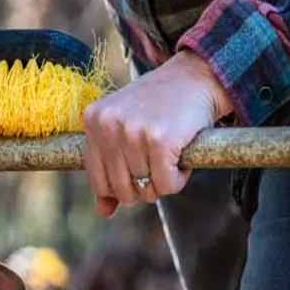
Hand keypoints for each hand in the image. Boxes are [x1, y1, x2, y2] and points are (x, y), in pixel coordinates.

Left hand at [83, 50, 234, 217]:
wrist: (196, 76)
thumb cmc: (158, 106)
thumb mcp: (124, 130)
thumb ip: (109, 169)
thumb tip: (103, 212)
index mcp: (93, 120)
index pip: (98, 180)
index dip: (120, 186)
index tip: (138, 173)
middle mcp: (108, 124)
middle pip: (122, 189)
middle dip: (144, 186)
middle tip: (158, 165)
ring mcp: (132, 131)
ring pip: (145, 189)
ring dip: (164, 180)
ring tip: (171, 155)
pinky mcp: (160, 140)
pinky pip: (166, 185)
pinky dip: (179, 179)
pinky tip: (182, 158)